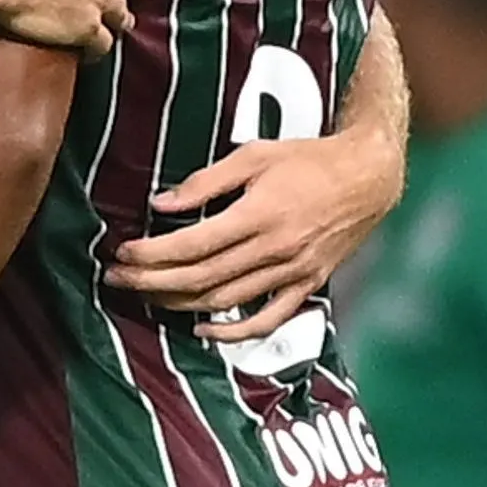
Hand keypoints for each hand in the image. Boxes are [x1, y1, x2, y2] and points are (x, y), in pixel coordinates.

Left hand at [104, 126, 401, 337]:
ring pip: (226, 301)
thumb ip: (206, 182)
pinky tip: (204, 328)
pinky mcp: (307, 285)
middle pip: (202, 278)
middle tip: (119, 278)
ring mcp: (292, 273)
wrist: (368, 178)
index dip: (152, 254)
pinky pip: (267, 320)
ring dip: (180, 304)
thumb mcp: (255, 155)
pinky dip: (234, 331)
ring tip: (146, 296)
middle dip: (153, 281)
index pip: (192, 244)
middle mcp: (275, 250)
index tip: (123, 253)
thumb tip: (161, 203)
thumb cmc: (309, 160)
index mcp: (259, 215)